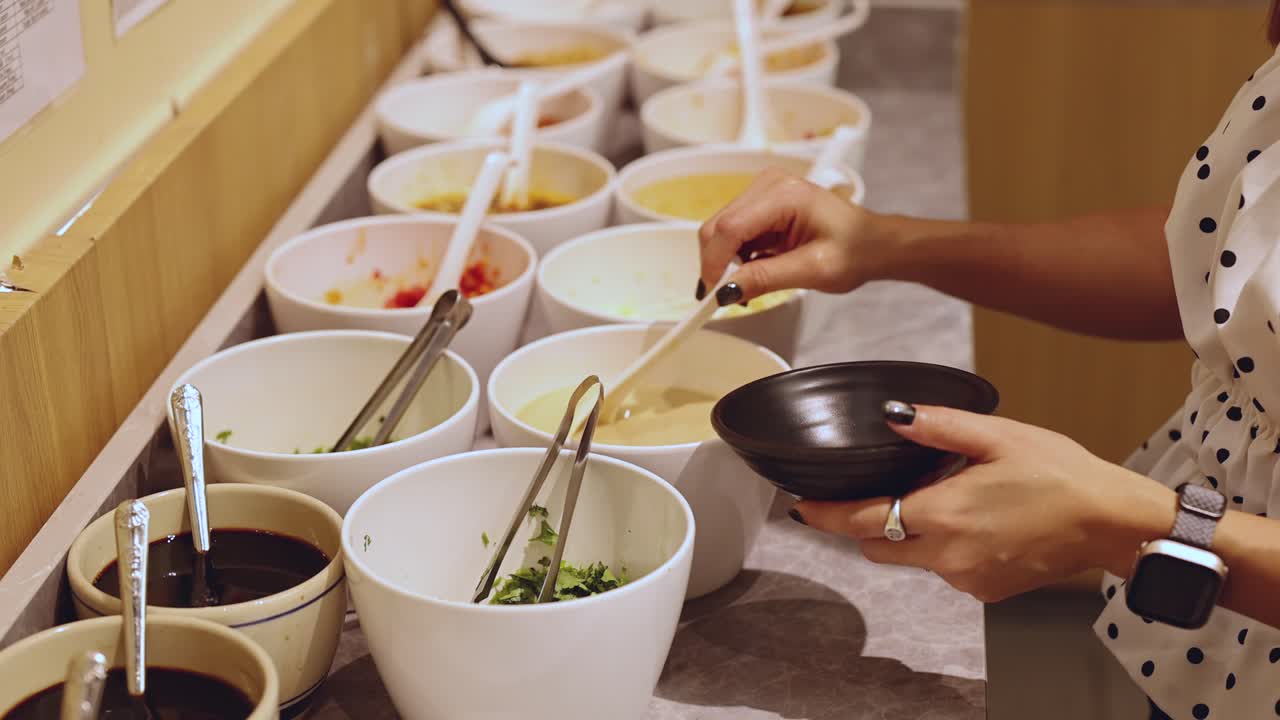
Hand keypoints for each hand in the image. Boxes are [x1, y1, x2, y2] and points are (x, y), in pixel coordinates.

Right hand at [697, 168, 894, 301]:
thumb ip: (765, 278)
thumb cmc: (854, 251)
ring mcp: (763, 192)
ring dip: (727, 261)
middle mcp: (769, 185)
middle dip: (717, 264)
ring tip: (750, 284)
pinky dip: (736, 256)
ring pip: (721, 230)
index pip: (729, 227)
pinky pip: (733, 232)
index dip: (714, 263)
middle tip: (726, 297)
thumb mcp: (811, 271)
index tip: (710, 296)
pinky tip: (755, 270)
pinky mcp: (761, 204)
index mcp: (785, 195)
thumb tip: (726, 292)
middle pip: (718, 226)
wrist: (873, 243)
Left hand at [791, 403, 1177, 602]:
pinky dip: (943, 547)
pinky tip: (974, 519)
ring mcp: (968, 580)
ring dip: (909, 532)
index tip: (800, 506)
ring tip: (942, 494)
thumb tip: (892, 415)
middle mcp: (947, 557)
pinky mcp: (987, 591)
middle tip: (874, 490)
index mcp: (944, 516)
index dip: (825, 515)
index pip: (861, 521)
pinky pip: (945, 569)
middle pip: (877, 546)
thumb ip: (939, 426)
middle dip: (864, 523)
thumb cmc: (1062, 474)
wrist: (1114, 523)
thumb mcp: (999, 436)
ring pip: (911, 558)